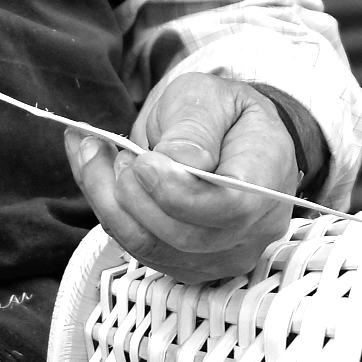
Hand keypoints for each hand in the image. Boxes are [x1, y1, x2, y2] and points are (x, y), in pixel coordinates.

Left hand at [64, 73, 299, 284]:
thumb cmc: (220, 112)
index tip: (143, 160)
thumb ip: (194, 127)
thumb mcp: (209, 97)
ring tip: (94, 152)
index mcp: (267, 179)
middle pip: (184, 235)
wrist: (225, 136)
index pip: (230, 208)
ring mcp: (220, 255)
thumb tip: (175, 161)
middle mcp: (252, 230)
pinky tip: (94, 171)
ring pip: (150, 247)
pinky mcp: (186, 264)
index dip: (179, 193)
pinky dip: (105, 209)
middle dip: (133, 193)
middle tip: (111, 148)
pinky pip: (136, 248)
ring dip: (107, 200)